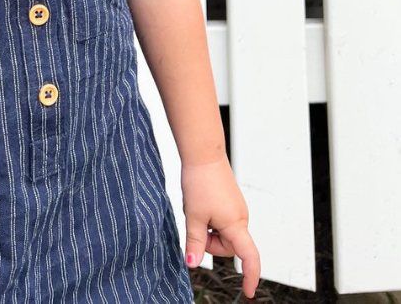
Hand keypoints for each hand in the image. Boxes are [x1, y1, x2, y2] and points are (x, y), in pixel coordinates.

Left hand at [181, 153, 260, 298]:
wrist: (203, 153)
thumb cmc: (201, 181)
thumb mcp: (193, 215)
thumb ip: (194, 242)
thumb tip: (192, 264)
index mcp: (236, 224)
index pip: (250, 257)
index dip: (251, 277)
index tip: (249, 292)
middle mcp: (240, 217)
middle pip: (227, 247)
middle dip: (210, 243)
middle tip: (196, 224)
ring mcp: (236, 209)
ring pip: (222, 234)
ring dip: (208, 230)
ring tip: (197, 209)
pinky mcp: (230, 201)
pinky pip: (221, 221)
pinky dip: (210, 221)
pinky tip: (201, 205)